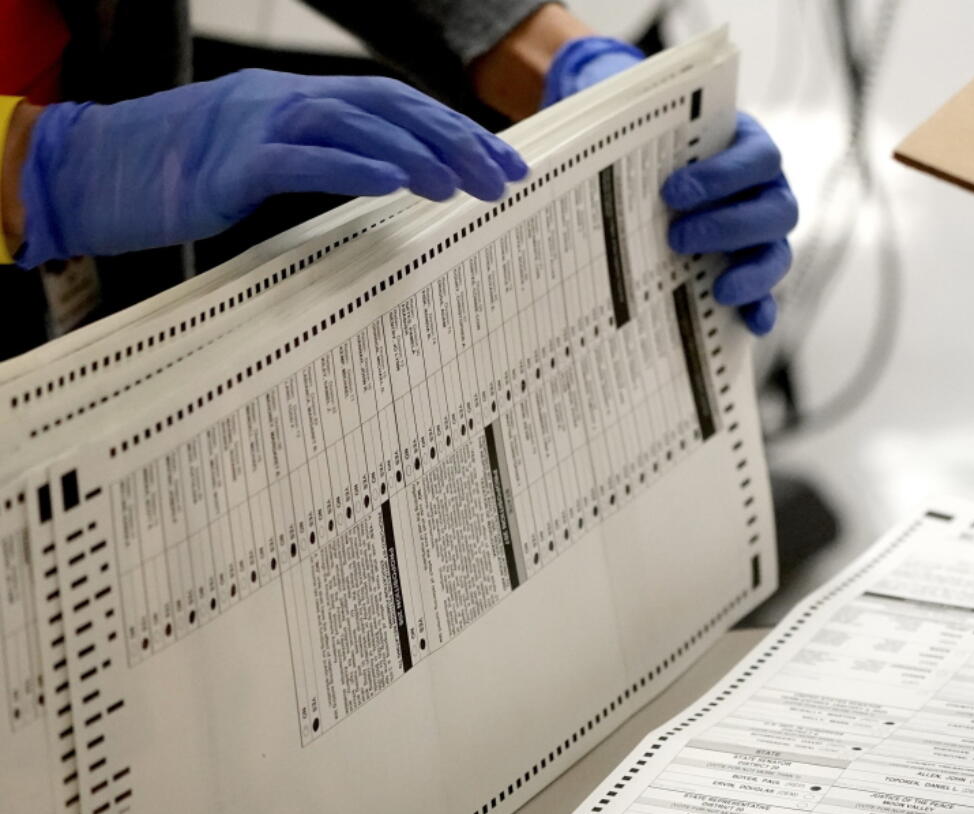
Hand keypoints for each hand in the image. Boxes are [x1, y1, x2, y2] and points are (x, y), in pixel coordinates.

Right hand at [15, 69, 527, 267]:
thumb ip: (326, 158)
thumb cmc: (188, 173)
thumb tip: (393, 179)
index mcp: (304, 102)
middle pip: (389, 108)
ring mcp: (258, 126)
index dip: (456, 131)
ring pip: (352, 123)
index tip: (505, 164)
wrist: (99, 171)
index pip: (398, 107)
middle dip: (454, 141)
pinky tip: (395, 184)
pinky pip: (299, 159)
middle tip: (503, 178)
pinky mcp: (230, 162)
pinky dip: (351, 166)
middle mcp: (289, 101)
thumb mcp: (270, 158)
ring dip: (415, 152)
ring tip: (463, 184)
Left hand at [545, 39, 797, 334]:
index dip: (723, 176)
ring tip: (717, 289)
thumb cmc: (648, 146)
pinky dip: (762, 309)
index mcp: (748, 147)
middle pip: (776, 210)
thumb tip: (535, 157)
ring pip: (778, 254)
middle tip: (676, 237)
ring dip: (751, 272)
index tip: (672, 192)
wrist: (650, 169)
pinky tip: (749, 324)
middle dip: (728, 226)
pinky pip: (768, 295)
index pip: (758, 158)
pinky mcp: (753, 273)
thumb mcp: (633, 129)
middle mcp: (766, 190)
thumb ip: (614, 129)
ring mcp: (763, 235)